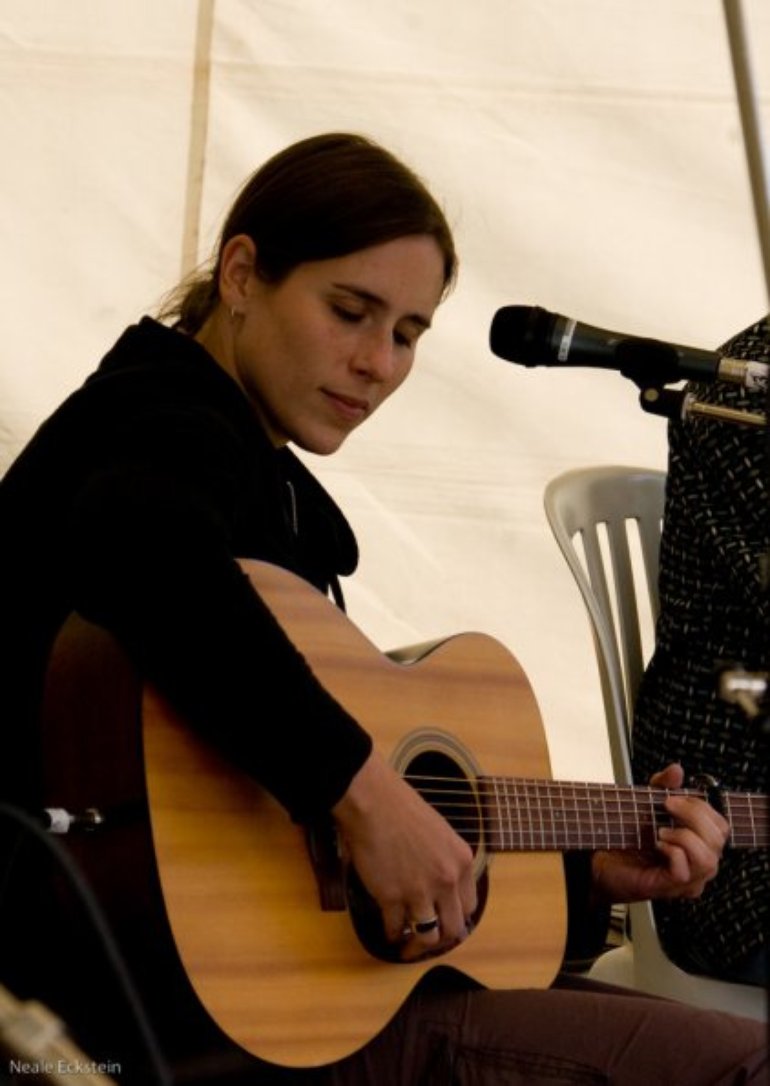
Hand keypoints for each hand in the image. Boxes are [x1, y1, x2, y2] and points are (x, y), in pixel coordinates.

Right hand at [331, 749, 476, 959]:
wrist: (374, 802)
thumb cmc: (403, 808)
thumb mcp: (441, 833)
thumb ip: (446, 861)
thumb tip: (440, 885)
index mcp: (462, 862)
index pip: (470, 906)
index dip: (457, 917)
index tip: (446, 921)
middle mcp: (446, 881)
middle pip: (454, 929)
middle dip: (442, 939)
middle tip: (429, 940)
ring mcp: (419, 891)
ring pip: (428, 936)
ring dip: (418, 946)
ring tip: (408, 945)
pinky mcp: (391, 897)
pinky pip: (395, 927)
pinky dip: (392, 933)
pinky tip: (389, 930)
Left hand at [590, 763, 728, 903]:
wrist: (602, 861)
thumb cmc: (629, 838)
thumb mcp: (647, 803)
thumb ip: (663, 786)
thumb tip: (677, 770)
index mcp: (700, 843)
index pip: (720, 826)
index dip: (701, 807)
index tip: (674, 797)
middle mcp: (700, 863)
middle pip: (718, 840)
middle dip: (693, 815)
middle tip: (667, 806)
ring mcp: (688, 879)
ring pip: (708, 860)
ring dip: (684, 837)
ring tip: (661, 830)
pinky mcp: (670, 887)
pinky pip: (684, 871)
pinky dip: (671, 852)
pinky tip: (657, 845)